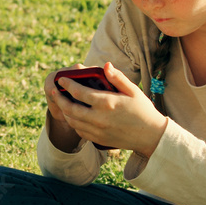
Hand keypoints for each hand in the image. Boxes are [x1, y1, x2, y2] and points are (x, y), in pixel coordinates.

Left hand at [50, 62, 167, 156]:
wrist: (151, 136)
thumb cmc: (143, 110)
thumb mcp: (133, 91)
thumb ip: (117, 78)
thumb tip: (106, 65)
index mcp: (106, 102)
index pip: (79, 92)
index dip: (67, 84)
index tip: (61, 79)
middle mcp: (99, 117)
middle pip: (70, 108)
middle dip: (59, 98)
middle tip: (54, 91)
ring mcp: (97, 130)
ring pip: (72, 121)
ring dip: (64, 111)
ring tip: (62, 102)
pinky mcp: (98, 139)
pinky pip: (79, 131)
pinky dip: (73, 122)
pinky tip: (74, 116)